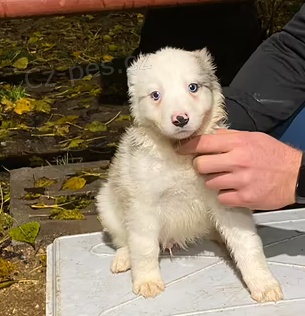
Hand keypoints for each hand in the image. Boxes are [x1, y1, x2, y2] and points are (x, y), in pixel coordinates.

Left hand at [177, 129, 302, 209]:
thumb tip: (209, 136)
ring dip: (214, 181)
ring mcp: (240, 181)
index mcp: (238, 143)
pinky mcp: (244, 198)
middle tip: (209, 166)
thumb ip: (229, 136)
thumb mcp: (253, 137)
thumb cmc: (274, 155)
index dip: (188, 147)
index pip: (203, 143)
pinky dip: (224, 195)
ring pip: (209, 182)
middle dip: (201, 166)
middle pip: (201, 165)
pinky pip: (221, 197)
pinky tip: (234, 189)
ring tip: (227, 178)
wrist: (297, 175)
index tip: (180, 149)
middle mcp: (237, 161)